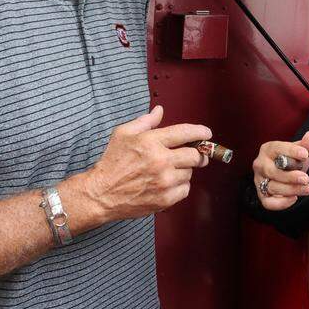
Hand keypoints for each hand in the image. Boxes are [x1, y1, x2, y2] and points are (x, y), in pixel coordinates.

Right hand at [81, 106, 210, 220]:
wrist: (101, 193)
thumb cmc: (112, 162)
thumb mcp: (123, 133)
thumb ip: (145, 121)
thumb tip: (160, 110)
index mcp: (151, 142)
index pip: (185, 133)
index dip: (201, 132)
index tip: (207, 134)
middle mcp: (161, 161)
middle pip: (195, 155)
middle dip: (198, 154)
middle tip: (195, 155)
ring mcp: (164, 181)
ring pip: (190, 173)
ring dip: (184, 170)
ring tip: (170, 170)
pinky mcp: (165, 198)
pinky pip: (185, 189)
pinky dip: (180, 186)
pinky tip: (168, 183)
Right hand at [252, 131, 308, 209]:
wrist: (288, 173)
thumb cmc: (292, 160)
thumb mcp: (301, 151)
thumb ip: (307, 145)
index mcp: (268, 149)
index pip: (277, 148)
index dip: (291, 151)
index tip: (305, 154)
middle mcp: (260, 164)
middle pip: (272, 172)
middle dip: (290, 176)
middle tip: (305, 178)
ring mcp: (259, 181)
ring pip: (273, 187)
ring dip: (291, 189)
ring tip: (307, 188)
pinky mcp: (262, 196)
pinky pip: (268, 203)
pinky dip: (281, 203)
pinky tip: (294, 198)